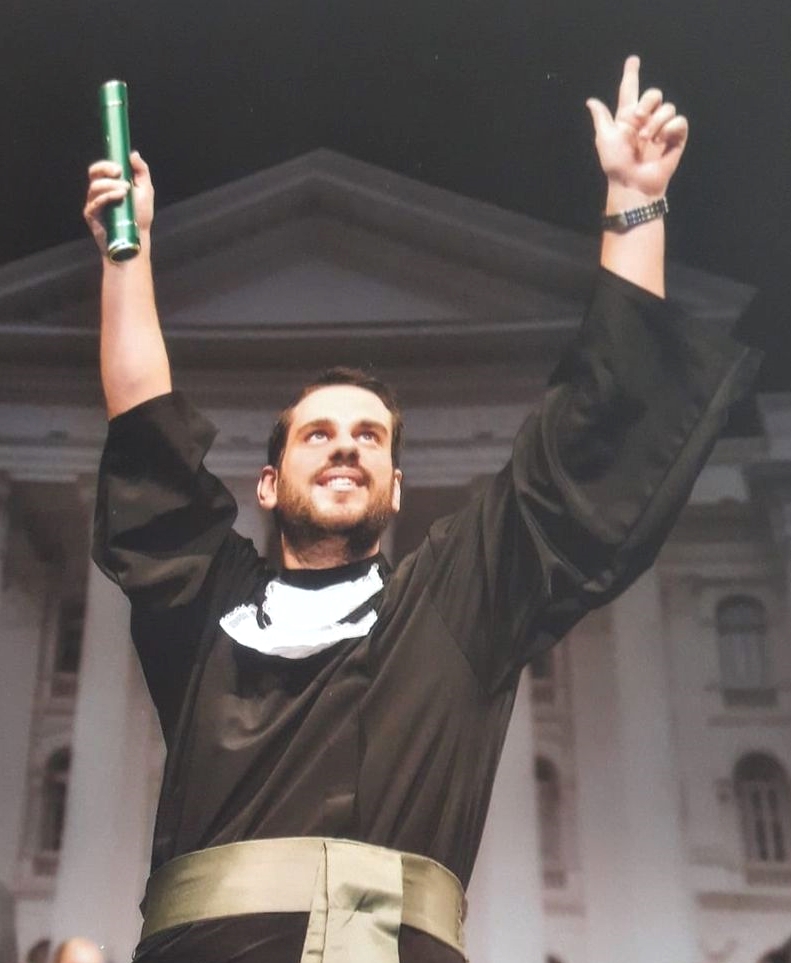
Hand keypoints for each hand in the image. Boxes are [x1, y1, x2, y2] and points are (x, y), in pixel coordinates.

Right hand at [84, 151, 153, 256]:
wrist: (136, 238)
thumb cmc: (140, 216)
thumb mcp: (145, 190)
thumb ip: (141, 171)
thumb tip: (133, 154)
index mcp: (109, 184)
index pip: (101, 168)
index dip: (107, 164)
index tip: (120, 167)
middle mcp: (99, 192)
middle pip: (93, 172)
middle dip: (105, 168)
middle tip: (119, 172)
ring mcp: (94, 202)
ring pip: (95, 186)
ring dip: (111, 185)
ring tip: (126, 191)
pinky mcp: (91, 214)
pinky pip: (95, 200)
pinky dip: (108, 196)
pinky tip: (120, 196)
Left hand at [586, 56, 687, 200]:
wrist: (632, 182)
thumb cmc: (616, 164)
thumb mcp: (604, 138)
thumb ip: (601, 118)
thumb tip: (591, 101)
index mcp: (627, 118)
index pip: (630, 91)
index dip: (631, 74)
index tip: (633, 60)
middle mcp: (646, 120)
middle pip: (654, 93)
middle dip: (647, 102)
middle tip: (637, 119)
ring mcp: (662, 128)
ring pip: (667, 107)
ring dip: (656, 122)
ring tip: (647, 140)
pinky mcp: (676, 138)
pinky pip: (679, 121)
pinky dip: (670, 129)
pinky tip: (661, 142)